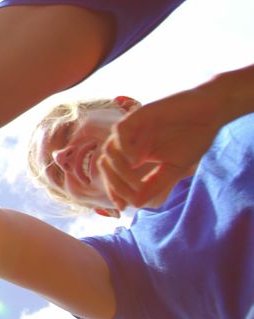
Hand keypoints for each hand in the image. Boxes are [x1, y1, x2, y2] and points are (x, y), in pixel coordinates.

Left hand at [98, 88, 222, 207]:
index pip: (114, 174)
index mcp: (135, 154)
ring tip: (136, 178)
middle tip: (130, 194)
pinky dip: (124, 148)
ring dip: (119, 168)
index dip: (114, 191)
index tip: (122, 207)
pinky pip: (120, 131)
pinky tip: (136, 160)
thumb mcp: (174, 168)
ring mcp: (133, 128)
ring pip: (109, 149)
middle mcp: (129, 142)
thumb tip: (136, 204)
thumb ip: (156, 184)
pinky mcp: (138, 115)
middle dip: (115, 183)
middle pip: (107, 164)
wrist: (210, 111)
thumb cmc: (193, 138)